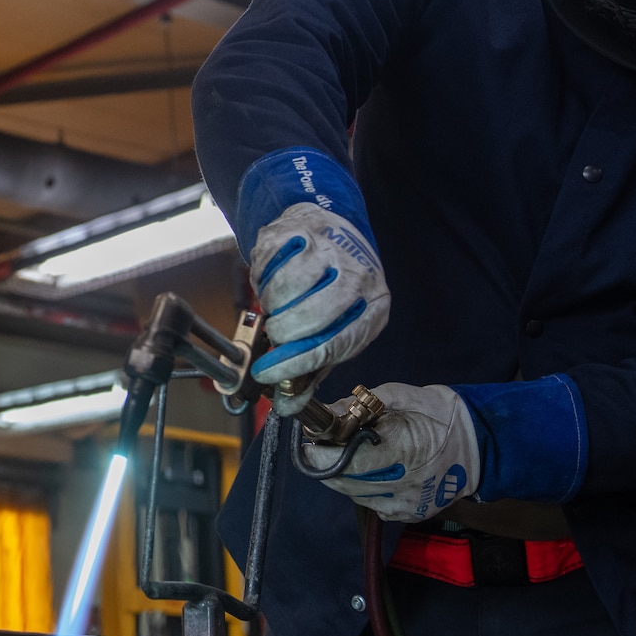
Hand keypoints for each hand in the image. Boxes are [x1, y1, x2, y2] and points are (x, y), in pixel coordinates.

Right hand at [249, 202, 390, 412]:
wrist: (335, 229)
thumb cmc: (335, 293)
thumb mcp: (336, 331)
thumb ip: (311, 369)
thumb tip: (285, 406)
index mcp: (374, 308)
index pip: (334, 344)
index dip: (295, 364)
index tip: (266, 374)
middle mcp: (358, 275)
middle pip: (310, 315)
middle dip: (282, 332)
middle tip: (275, 334)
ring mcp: (330, 248)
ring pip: (285, 288)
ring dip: (270, 303)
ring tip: (278, 303)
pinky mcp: (301, 229)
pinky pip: (268, 263)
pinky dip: (261, 277)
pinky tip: (272, 278)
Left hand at [298, 383, 479, 522]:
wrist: (483, 446)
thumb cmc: (443, 415)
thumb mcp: (408, 397)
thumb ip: (368, 403)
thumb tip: (331, 410)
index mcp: (404, 450)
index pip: (347, 461)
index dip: (321, 454)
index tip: (312, 440)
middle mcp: (404, 484)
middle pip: (345, 481)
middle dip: (328, 462)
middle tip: (325, 443)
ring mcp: (406, 503)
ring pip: (354, 494)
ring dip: (344, 475)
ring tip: (351, 453)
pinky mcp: (409, 514)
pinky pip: (371, 504)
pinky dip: (363, 487)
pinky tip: (373, 470)